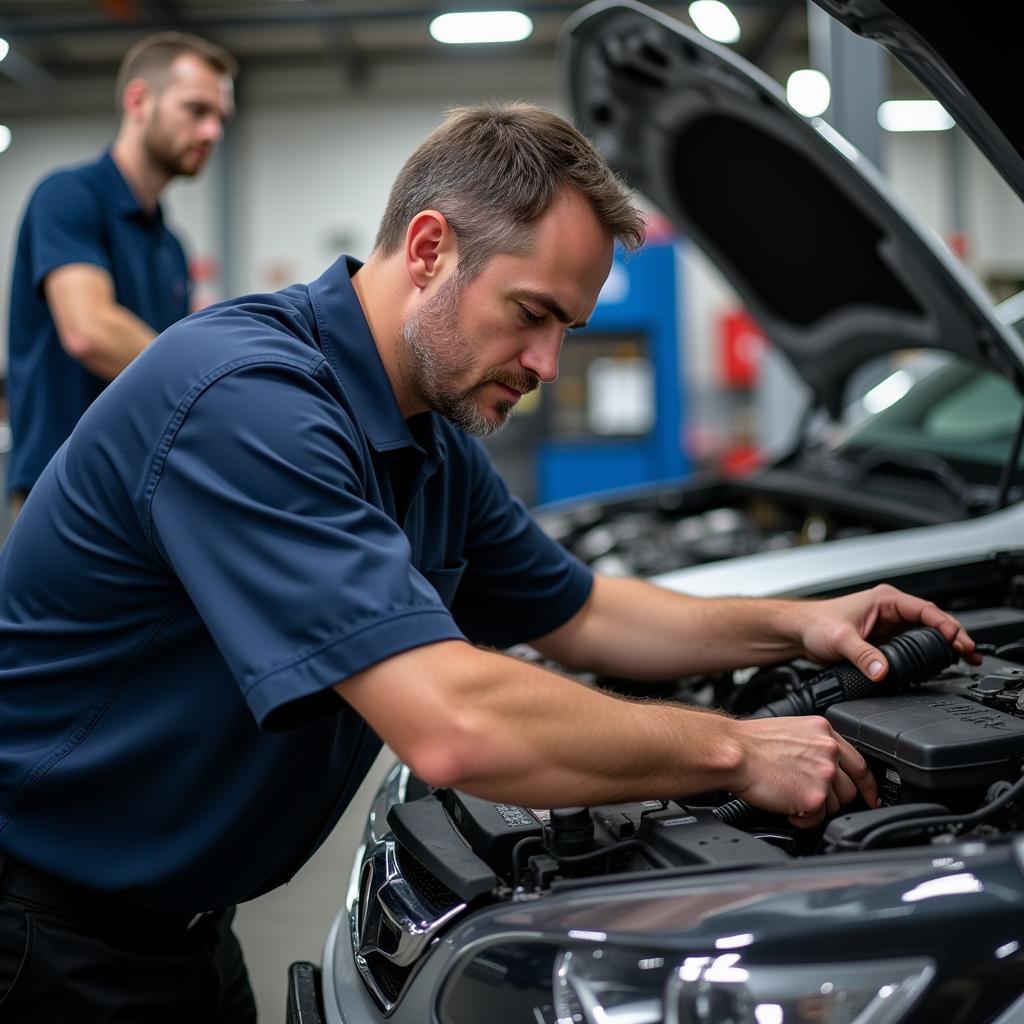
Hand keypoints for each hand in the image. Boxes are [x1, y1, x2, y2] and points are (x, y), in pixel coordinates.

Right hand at [729, 715, 877, 827]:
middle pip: (849, 788)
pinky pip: (818, 819)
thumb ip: (815, 745)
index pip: (859, 762)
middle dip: (831, 798)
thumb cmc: (749, 743)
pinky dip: (803, 818)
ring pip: (835, 805)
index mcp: (823, 731)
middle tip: (808, 797)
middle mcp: (829, 751)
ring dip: (814, 807)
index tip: (870, 797)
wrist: (732, 752)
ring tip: (789, 797)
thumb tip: (826, 767)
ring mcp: (824, 773)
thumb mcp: (791, 730)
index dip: (867, 785)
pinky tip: (786, 806)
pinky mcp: (814, 796)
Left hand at [795, 584, 978, 681]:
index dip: (946, 625)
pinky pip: (913, 644)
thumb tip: (882, 671)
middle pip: (932, 621)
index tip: (959, 641)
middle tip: (970, 653)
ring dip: (944, 644)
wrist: (800, 631)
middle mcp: (890, 609)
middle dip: (953, 636)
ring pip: (925, 633)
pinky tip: (940, 663)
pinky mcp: (884, 639)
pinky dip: (929, 652)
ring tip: (965, 659)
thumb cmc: (816, 623)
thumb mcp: (840, 639)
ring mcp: (889, 624)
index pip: (926, 609)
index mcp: (885, 599)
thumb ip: (862, 655)